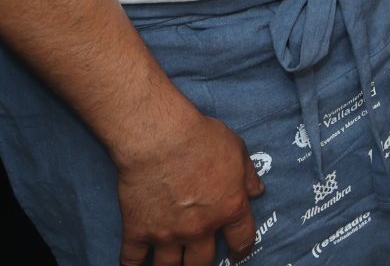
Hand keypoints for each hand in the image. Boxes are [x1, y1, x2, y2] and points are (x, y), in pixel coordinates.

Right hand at [112, 104, 262, 265]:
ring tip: (171, 262)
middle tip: (198, 259)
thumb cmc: (201, 138)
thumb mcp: (237, 149)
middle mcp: (200, 228)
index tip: (237, 253)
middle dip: (201, 264)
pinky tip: (136, 264)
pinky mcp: (138, 231)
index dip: (241, 249)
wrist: (159, 138)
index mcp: (229, 209)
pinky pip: (132, 260)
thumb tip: (257, 191)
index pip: (242, 240)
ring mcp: (168, 233)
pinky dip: (133, 265)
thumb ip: (248, 175)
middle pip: (202, 263)